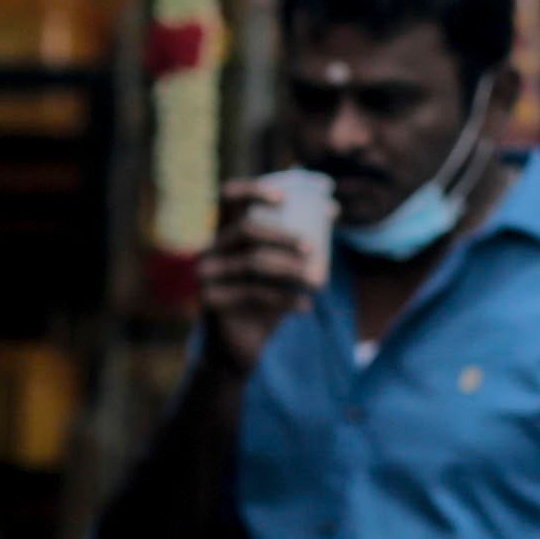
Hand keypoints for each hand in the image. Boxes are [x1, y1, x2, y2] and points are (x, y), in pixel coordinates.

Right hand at [199, 182, 326, 378]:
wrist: (240, 348)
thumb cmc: (264, 302)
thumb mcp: (282, 270)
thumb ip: (300, 242)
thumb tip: (331, 210)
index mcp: (225, 234)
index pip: (229, 198)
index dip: (253, 190)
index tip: (284, 198)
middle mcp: (211, 249)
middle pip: (247, 229)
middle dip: (283, 235)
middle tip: (313, 248)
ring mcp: (207, 275)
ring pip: (254, 262)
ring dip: (292, 270)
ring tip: (319, 282)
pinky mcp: (212, 301)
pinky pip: (255, 294)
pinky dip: (286, 299)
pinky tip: (306, 307)